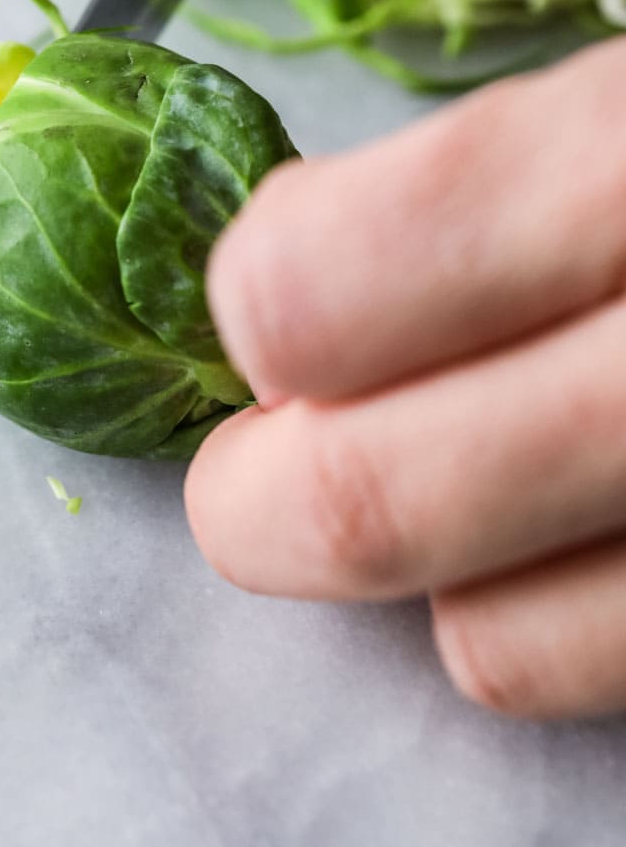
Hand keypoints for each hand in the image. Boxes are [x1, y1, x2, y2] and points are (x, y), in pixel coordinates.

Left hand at [185, 37, 625, 718]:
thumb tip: (290, 265)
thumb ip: (492, 166)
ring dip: (418, 570)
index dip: (259, 296)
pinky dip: (545, 614)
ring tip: (450, 466)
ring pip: (484, 648)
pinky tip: (567, 518)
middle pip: (361, 506)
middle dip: (257, 489)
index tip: (268, 281)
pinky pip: (598, 679)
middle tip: (259, 445)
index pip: (310, 293)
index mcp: (619, 169)